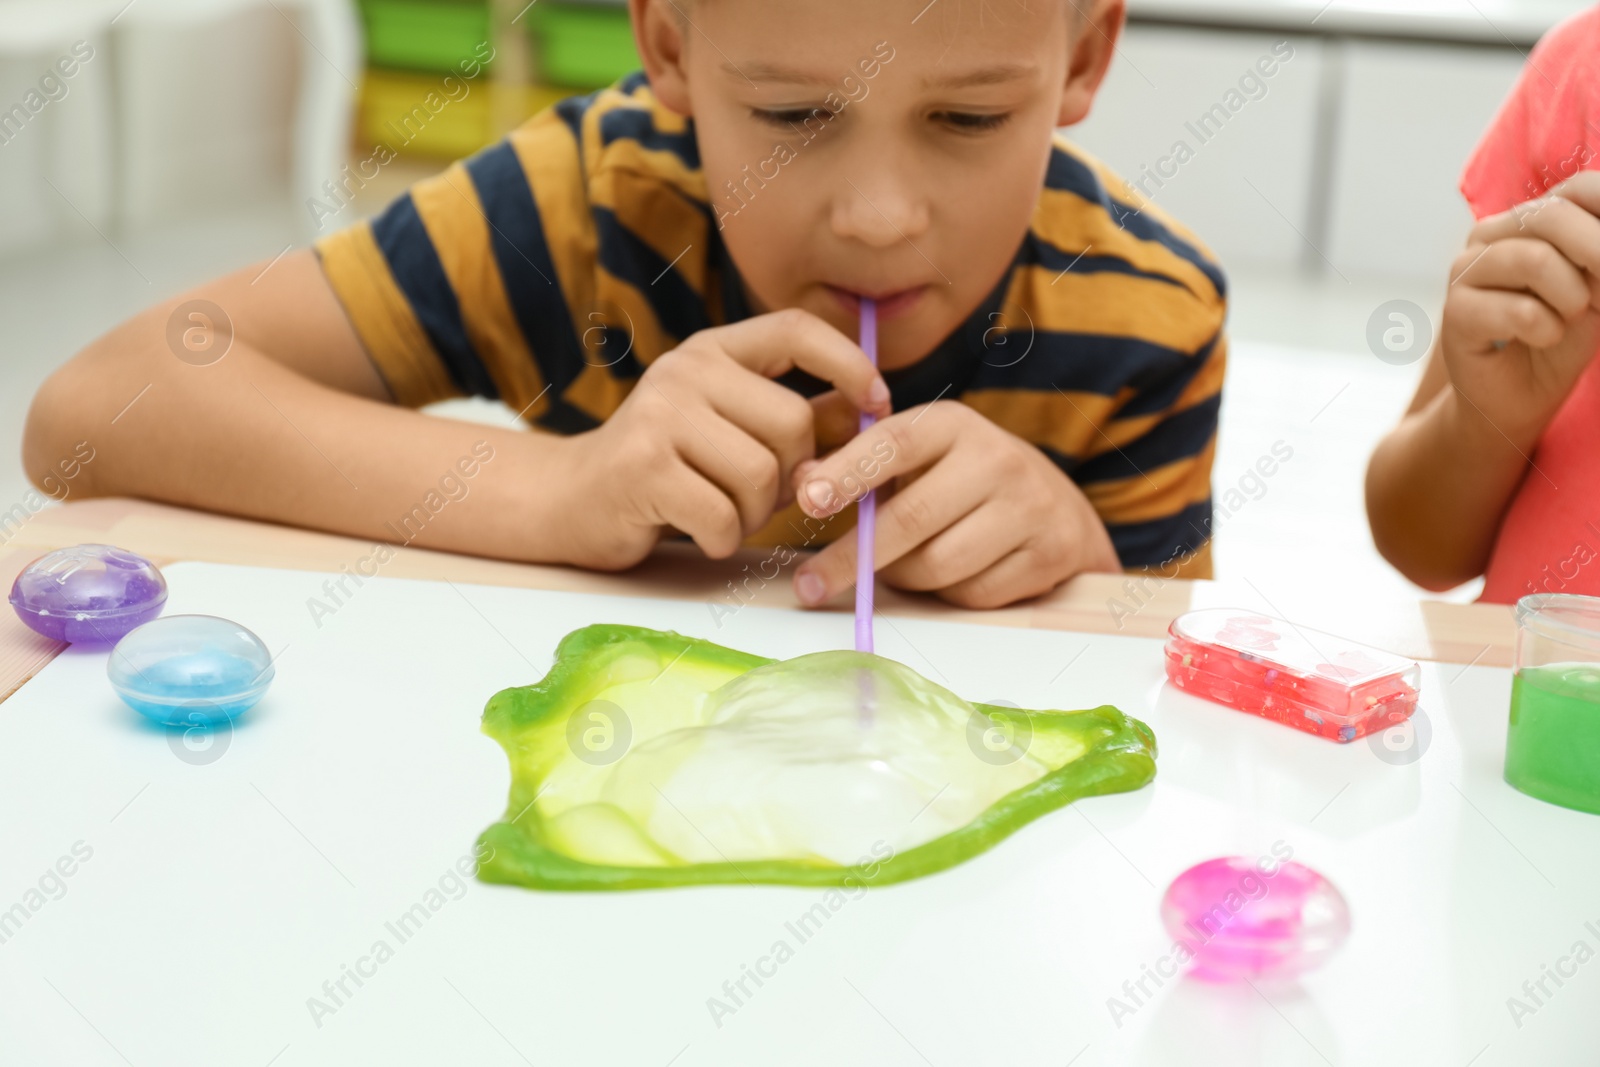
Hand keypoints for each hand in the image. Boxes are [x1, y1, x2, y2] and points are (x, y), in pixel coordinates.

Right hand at [558, 310, 890, 568]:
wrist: (571, 500)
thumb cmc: (667, 470)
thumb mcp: (729, 430)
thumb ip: (793, 421)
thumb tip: (870, 411)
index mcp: (713, 352)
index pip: (795, 329)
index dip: (847, 362)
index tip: (877, 404)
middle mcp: (686, 370)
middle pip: (793, 423)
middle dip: (793, 475)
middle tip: (757, 497)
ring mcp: (661, 415)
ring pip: (763, 474)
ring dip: (754, 515)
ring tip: (722, 514)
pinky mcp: (644, 467)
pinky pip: (724, 515)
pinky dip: (722, 538)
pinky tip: (699, 532)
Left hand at [789, 400, 1120, 609]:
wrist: (1057, 508)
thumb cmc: (961, 481)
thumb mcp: (916, 458)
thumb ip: (858, 466)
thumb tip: (798, 485)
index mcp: (953, 424)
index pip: (895, 443)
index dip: (848, 472)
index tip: (808, 500)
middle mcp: (997, 457)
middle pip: (911, 519)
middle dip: (851, 558)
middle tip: (810, 584)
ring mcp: (1030, 507)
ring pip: (938, 566)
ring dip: (904, 578)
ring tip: (900, 567)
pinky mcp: (1049, 554)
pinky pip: (973, 594)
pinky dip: (947, 594)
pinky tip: (950, 576)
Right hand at [1441, 172, 1599, 445]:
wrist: (1518, 397)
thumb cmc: (1562, 337)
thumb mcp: (1599, 288)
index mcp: (1532, 219)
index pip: (1580, 188)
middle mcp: (1493, 234)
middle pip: (1553, 215)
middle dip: (1599, 258)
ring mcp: (1466, 270)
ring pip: (1535, 260)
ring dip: (1572, 299)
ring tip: (1568, 320)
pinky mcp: (1455, 312)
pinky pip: (1519, 311)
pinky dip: (1546, 330)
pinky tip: (1540, 339)